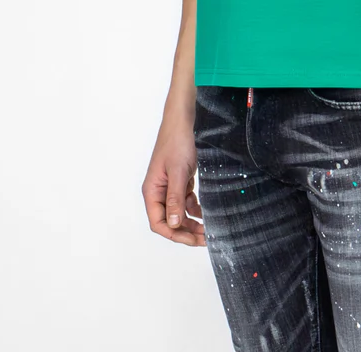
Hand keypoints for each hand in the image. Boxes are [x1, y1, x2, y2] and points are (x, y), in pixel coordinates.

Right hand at [142, 117, 205, 246]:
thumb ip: (175, 198)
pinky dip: (195, 208)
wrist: (184, 121)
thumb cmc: (177, 142)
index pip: (158, 223)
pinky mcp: (180, 180)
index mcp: (151, 191)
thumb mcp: (178, 172)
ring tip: (208, 229)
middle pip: (170, 220)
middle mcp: (158, 191)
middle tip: (205, 239)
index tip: (192, 240)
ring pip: (179, 212)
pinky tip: (205, 212)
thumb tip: (173, 224)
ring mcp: (169, 186)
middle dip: (186, 231)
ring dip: (192, 222)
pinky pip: (185, 201)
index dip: (175, 234)